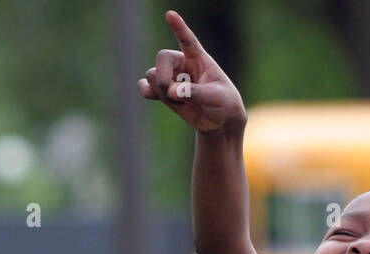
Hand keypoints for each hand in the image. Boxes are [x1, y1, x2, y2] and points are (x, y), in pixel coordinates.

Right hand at [138, 10, 245, 133]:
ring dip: (163, 92)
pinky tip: (153, 96)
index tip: (171, 14)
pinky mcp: (164, 91)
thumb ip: (195, 92)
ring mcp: (172, 77)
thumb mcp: (216, 97)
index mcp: (199, 58)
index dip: (179, 27)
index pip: (188, 40)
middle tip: (173, 93)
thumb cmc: (224, 104)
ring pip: (153, 75)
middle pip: (162, 58)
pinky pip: (145, 86)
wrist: (220, 122)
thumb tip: (171, 91)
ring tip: (182, 102)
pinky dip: (148, 92)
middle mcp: (182, 63)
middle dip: (163, 76)